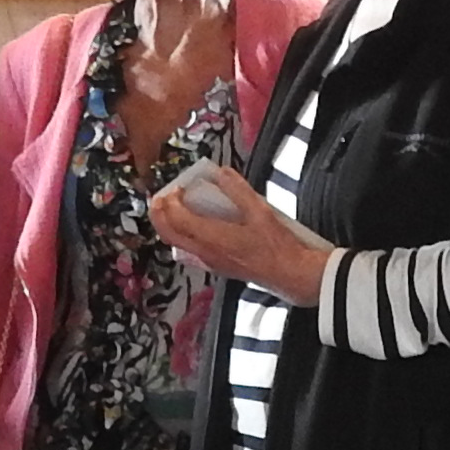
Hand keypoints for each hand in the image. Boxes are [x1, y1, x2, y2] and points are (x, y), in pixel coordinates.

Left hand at [148, 170, 333, 307]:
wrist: (290, 275)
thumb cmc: (277, 248)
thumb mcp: (260, 211)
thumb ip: (238, 190)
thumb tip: (222, 174)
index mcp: (212, 238)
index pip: (177, 218)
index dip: (171, 200)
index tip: (177, 187)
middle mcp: (206, 252)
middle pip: (169, 234)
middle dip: (159, 215)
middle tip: (161, 199)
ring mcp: (211, 262)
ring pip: (178, 244)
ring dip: (170, 226)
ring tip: (173, 211)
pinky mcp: (219, 266)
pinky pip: (191, 251)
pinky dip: (185, 236)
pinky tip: (196, 228)